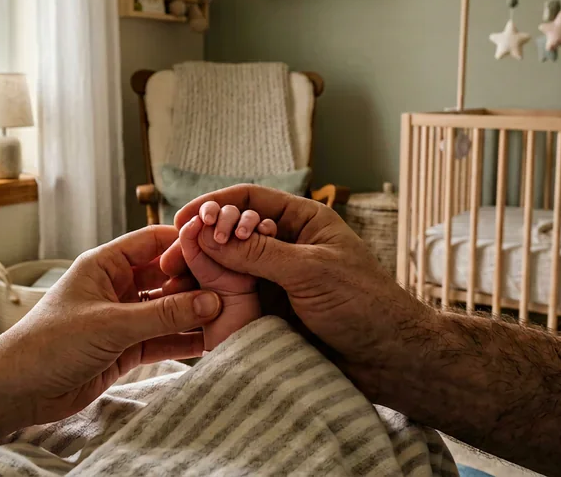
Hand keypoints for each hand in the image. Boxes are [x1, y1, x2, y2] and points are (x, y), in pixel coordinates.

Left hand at [0, 225, 221, 425]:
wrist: (17, 390)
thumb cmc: (49, 344)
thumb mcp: (111, 325)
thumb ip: (162, 315)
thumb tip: (210, 301)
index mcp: (105, 264)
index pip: (152, 242)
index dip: (185, 243)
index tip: (219, 248)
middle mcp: (116, 286)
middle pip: (165, 275)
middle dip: (196, 282)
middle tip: (232, 288)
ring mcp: (122, 318)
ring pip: (167, 309)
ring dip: (193, 313)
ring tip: (230, 316)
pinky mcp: (125, 348)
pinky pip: (162, 339)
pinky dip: (183, 340)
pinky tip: (210, 342)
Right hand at [169, 185, 432, 401]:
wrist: (389, 360)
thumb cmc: (365, 306)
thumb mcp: (310, 272)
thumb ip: (260, 253)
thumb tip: (211, 235)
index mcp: (306, 222)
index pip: (252, 200)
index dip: (216, 205)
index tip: (184, 219)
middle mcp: (289, 245)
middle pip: (235, 232)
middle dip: (202, 240)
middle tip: (171, 257)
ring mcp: (280, 278)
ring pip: (230, 266)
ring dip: (202, 270)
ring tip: (174, 281)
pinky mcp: (274, 309)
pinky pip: (236, 296)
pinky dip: (212, 296)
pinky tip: (192, 301)